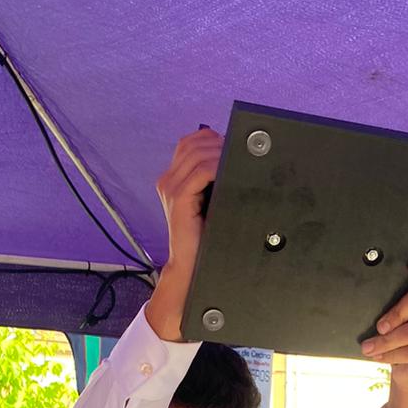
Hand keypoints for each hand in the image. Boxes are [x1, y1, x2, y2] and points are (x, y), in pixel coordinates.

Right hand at [148, 127, 222, 340]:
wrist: (192, 266)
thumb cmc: (206, 236)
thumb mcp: (211, 202)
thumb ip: (215, 179)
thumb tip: (236, 156)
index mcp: (173, 178)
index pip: (192, 141)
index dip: (214, 140)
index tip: (233, 151)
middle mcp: (168, 180)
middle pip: (196, 142)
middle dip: (221, 145)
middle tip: (240, 159)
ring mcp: (170, 188)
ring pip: (199, 152)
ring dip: (222, 155)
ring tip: (237, 167)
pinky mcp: (178, 199)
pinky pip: (200, 171)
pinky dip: (218, 168)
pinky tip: (230, 175)